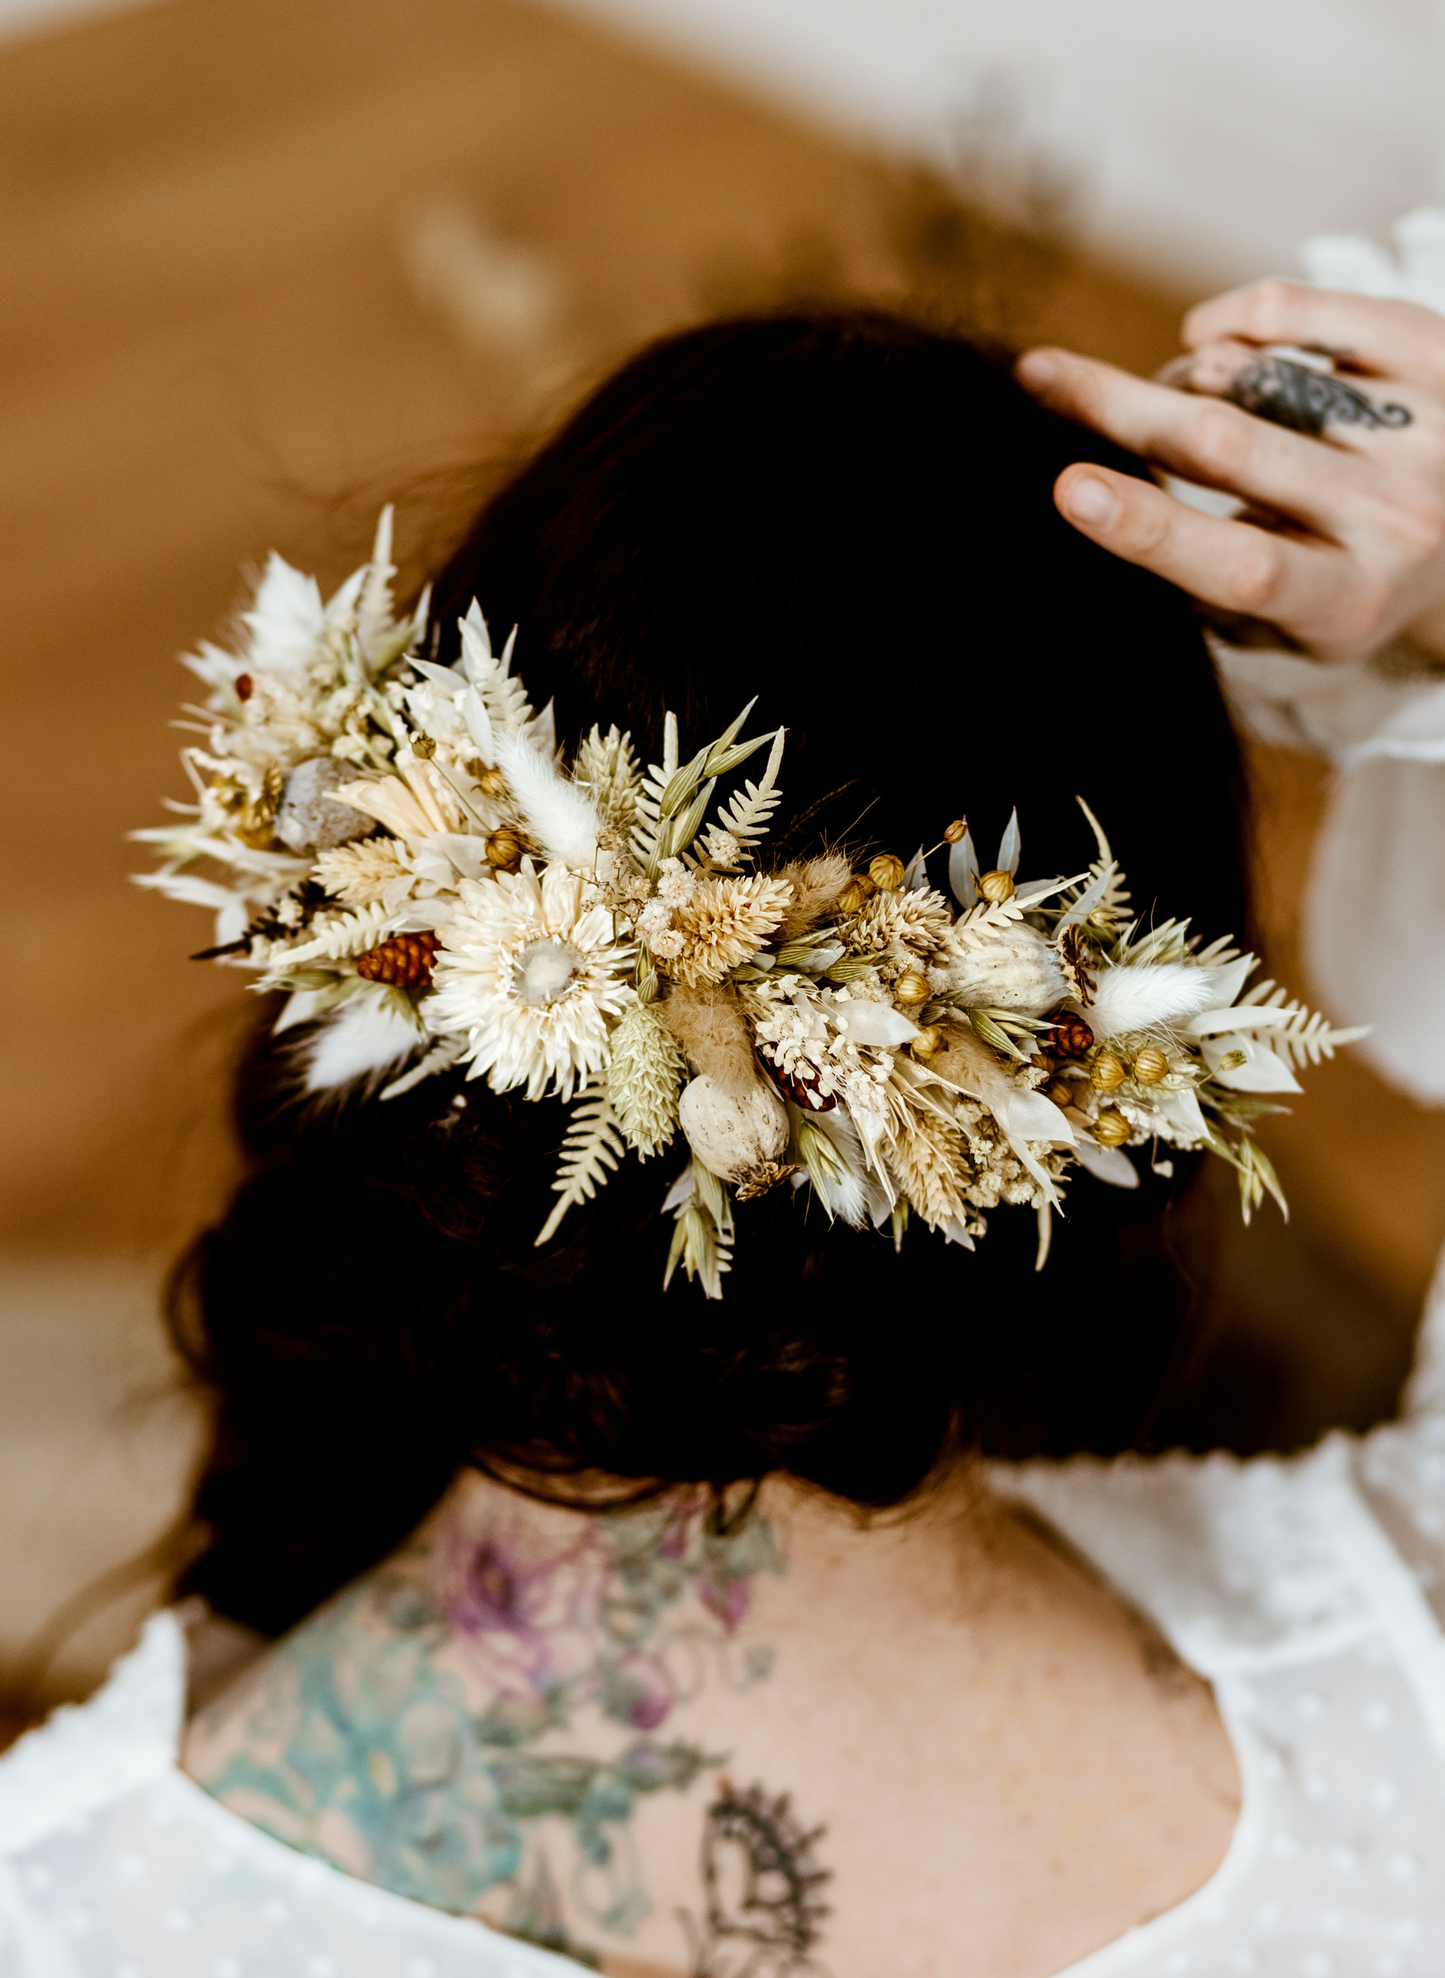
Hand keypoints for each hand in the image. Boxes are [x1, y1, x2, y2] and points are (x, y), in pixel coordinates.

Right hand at [1016, 282, 1444, 664]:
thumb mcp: (1279, 620)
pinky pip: (1299, 311)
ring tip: (1181, 391)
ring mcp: (1425, 431)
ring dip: (1187, 378)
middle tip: (1043, 377)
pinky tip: (1213, 339)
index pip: (1242, 565)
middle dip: (1118, 407)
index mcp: (1347, 601)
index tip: (1067, 488)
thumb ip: (1200, 579)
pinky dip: (1232, 319)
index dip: (1150, 528)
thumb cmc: (1339, 581)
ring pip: (1257, 374)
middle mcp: (1397, 518)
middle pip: (1230, 446)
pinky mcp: (1434, 353)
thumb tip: (1091, 494)